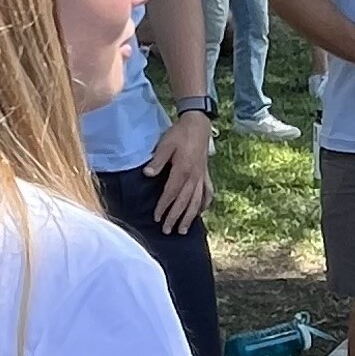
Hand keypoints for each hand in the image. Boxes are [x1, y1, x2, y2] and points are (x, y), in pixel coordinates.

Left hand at [154, 106, 214, 231]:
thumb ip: (157, 161)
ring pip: (196, 201)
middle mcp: (194, 177)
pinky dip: (204, 204)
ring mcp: (201, 177)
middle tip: (168, 231)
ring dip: (190, 217)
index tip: (157, 218)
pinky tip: (201, 212)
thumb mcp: (165, 144)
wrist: (198, 124)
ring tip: (183, 229)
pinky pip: (207, 193)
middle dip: (175, 217)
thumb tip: (147, 175)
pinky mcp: (205, 174)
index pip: (171, 193)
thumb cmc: (179, 134)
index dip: (164, 207)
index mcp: (182, 170)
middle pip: (184, 202)